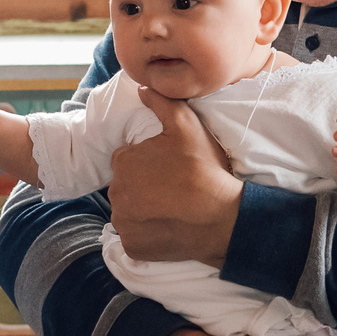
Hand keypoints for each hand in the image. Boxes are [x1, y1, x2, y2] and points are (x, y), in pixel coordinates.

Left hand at [108, 90, 241, 264]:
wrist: (221, 217)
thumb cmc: (203, 169)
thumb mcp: (186, 126)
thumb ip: (161, 102)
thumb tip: (141, 89)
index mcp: (123, 162)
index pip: (128, 159)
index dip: (149, 162)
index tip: (169, 168)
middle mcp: (115, 193)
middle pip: (126, 186)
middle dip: (143, 186)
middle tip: (173, 187)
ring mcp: (123, 222)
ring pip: (129, 212)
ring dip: (143, 210)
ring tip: (172, 208)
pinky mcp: (132, 246)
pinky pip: (134, 237)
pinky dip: (147, 234)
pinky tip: (168, 226)